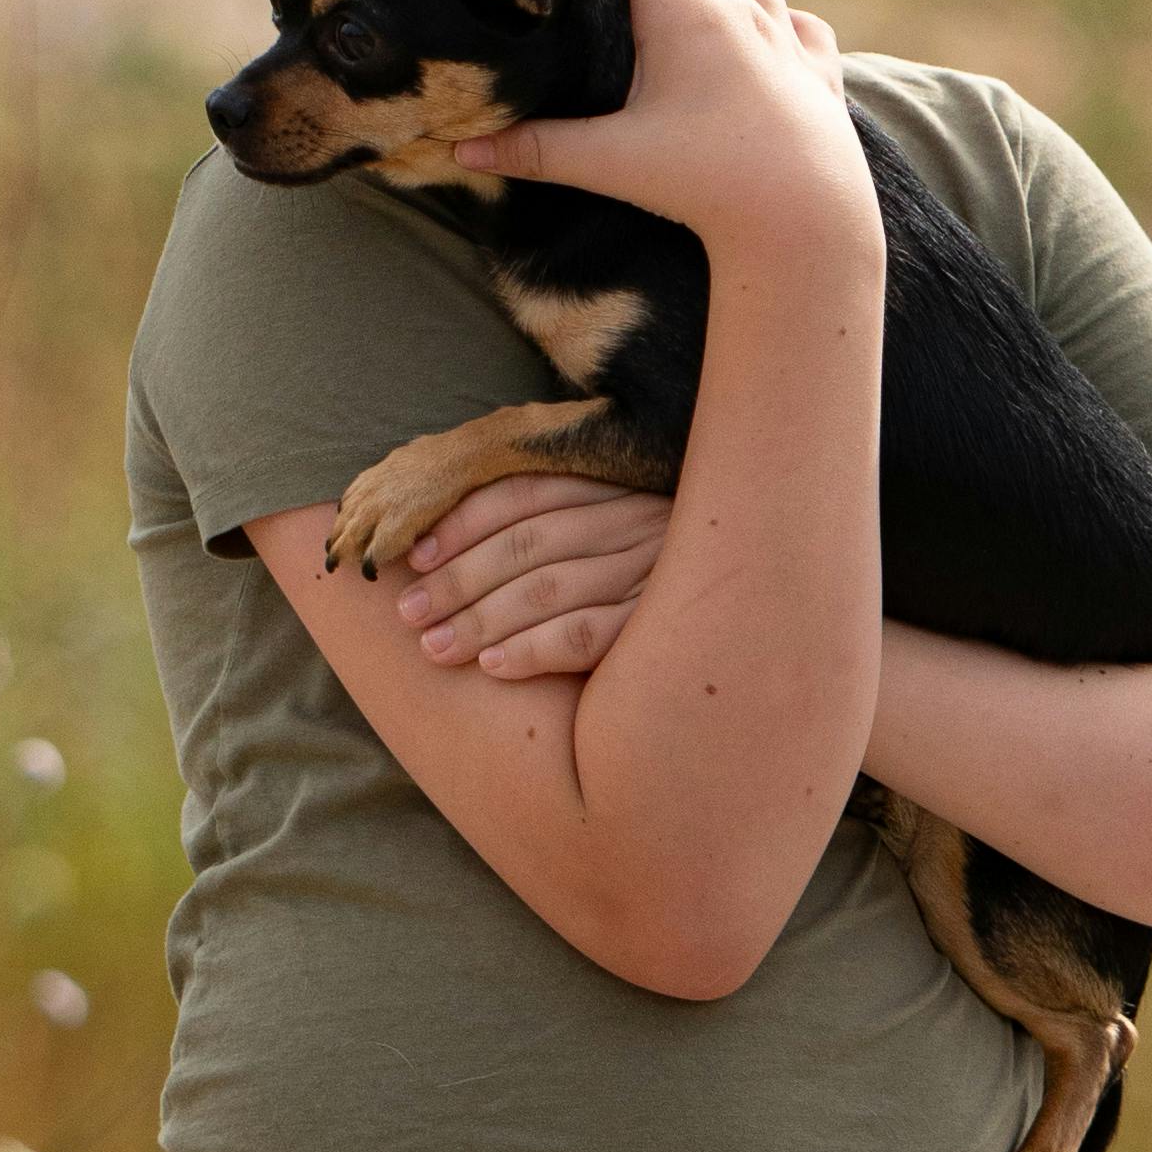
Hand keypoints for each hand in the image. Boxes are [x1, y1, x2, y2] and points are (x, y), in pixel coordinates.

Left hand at [388, 477, 678, 676]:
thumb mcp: (616, 516)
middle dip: (458, 579)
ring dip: (481, 620)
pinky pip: (585, 636)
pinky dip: (533, 650)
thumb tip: (451, 529)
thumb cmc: (655, 563)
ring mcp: (649, 570)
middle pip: (526, 544)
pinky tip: (493, 667)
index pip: (522, 494)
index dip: (462, 523)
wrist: (743, 607)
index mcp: (612, 484)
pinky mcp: (658, 625)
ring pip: (548, 589)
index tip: (415, 556)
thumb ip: (555, 512)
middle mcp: (632, 519)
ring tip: (434, 648)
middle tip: (408, 613)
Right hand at [486, 0, 871, 265]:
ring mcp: (785, 40)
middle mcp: (738, 12)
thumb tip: (457, 150)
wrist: (808, 222)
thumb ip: (535, 151)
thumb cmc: (706, 186)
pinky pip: (800, 25)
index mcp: (683, 15)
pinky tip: (773, 25)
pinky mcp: (819, 73)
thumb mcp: (612, 165)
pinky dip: (777, 13)